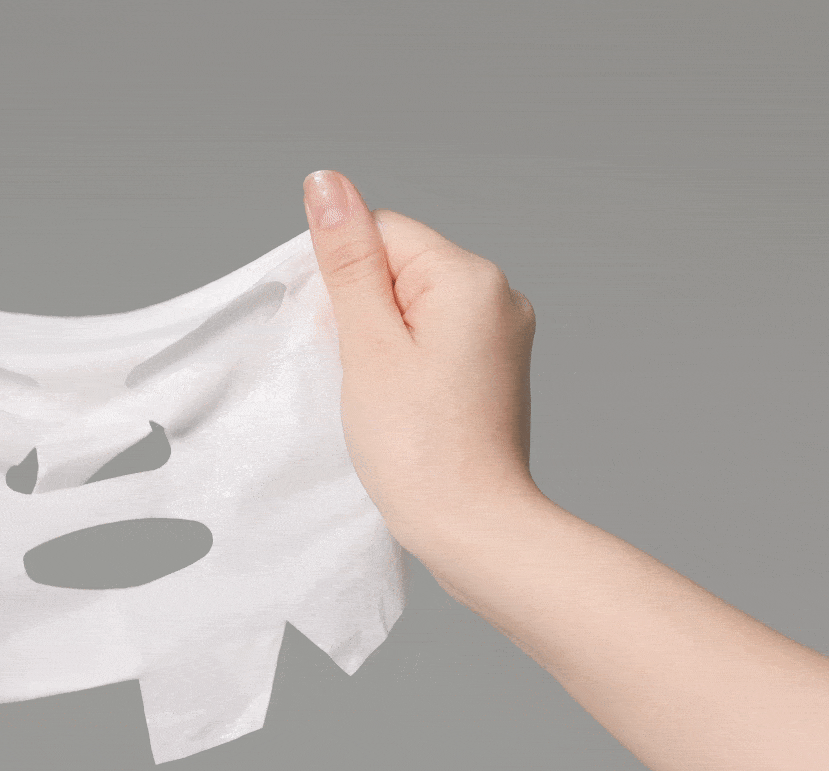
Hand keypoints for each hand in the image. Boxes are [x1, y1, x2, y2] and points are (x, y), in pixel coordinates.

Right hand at [302, 170, 542, 557]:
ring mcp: (502, 334)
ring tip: (387, 395)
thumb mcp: (367, 344)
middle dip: (366, 312)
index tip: (349, 341)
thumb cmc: (417, 445)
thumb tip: (326, 183)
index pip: (381, 233)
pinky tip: (403, 404)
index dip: (347, 282)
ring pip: (414, 305)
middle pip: (399, 266)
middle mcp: (499, 295)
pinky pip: (435, 338)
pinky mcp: (495, 368)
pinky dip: (407, 363)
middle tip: (368, 375)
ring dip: (383, 340)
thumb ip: (347, 259)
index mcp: (471, 277)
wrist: (472, 528)